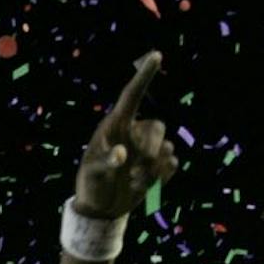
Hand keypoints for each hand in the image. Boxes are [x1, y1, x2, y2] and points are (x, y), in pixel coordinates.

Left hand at [73, 51, 178, 219]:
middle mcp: (134, 134)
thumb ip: (106, 162)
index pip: (132, 96)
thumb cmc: (91, 184)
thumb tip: (123, 153)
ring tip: (134, 182)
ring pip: (167, 148)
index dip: (144, 76)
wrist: (100, 208)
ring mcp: (147, 151)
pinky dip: (163, 176)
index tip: (156, 54)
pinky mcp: (156, 168)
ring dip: (154, 168)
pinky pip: (172, 163)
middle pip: (158, 127)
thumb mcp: (92, 173)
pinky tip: (144, 186)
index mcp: (116, 125)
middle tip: (137, 167)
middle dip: (151, 148)